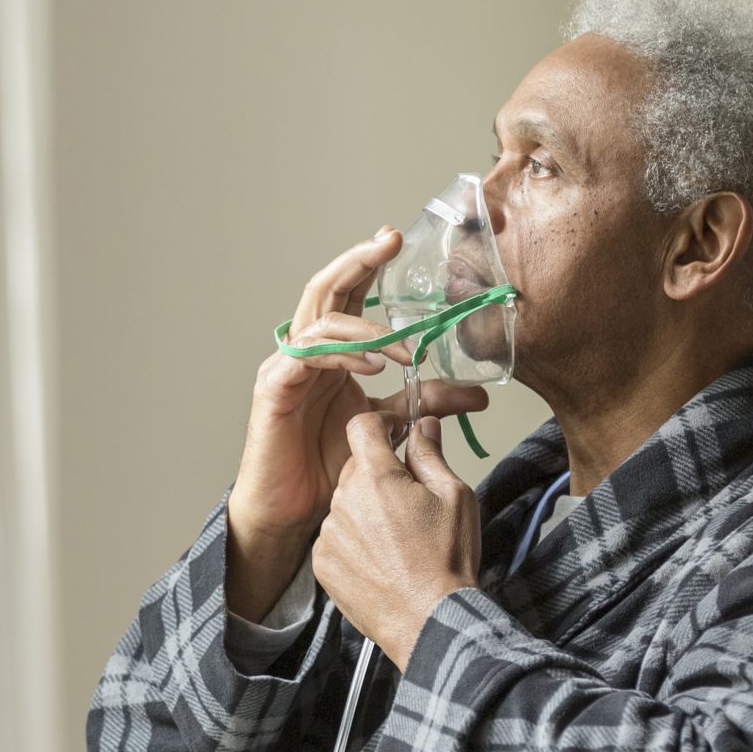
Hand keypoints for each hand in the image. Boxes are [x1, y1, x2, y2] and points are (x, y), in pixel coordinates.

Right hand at [225, 233, 486, 620]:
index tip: (397, 240)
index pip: (348, 295)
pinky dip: (342, 355)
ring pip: (321, 320)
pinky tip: (372, 365)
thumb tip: (478, 393)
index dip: (368, 264)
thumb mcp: (389, 426)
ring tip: (403, 348)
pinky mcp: (273, 390)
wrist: (294, 511)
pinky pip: (306, 357)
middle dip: (358, 261)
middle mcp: (305, 351)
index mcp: (331, 352)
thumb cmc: (329, 467)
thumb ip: (425, 403)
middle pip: (326, 289)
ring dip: (367, 327)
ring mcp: (286, 367)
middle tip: (390, 241)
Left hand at [312, 415, 482, 666]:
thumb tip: (424, 426)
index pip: (362, 426)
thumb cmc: (447, 562)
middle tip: (409, 501)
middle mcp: (344, 500)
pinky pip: (335, 537)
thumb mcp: (455, 496)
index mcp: (377, 477)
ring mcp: (329, 533)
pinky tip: (380, 559)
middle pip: (355, 468)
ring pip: (345, 503)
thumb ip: (431, 455)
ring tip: (397, 540)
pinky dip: (353, 541)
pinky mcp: (322, 562)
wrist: (429, 620)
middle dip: (379, 475)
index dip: (380, 425)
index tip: (394, 434)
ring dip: (365, 510)